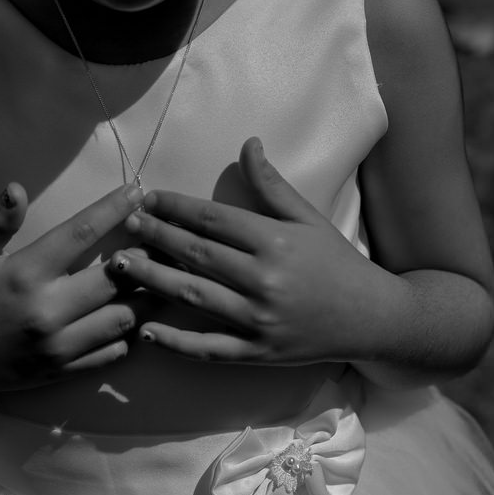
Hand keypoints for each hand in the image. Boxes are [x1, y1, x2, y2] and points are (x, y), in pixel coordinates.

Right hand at [0, 182, 145, 398]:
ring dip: (143, 296)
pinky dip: (128, 333)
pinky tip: (132, 314)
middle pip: (116, 278)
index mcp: (25, 274)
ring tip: (155, 275)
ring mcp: (58, 346)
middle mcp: (47, 311)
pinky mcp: (63, 372)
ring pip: (124, 318)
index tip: (137, 192)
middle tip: (158, 239)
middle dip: (143, 255)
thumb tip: (17, 188)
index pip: (81, 233)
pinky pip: (113, 352)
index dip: (114, 210)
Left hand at [109, 138, 394, 364]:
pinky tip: (147, 330)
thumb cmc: (336, 263)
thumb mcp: (308, 218)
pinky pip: (210, 349)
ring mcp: (259, 319)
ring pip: (194, 297)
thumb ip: (272, 185)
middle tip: (125, 225)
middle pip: (197, 254)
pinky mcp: (258, 352)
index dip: (176, 207)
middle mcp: (264, 279)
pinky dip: (177, 342)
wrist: (372, 319)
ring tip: (121, 265)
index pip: (213, 219)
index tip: (147, 198)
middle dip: (156, 237)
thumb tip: (248, 143)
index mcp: (275, 241)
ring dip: (153, 279)